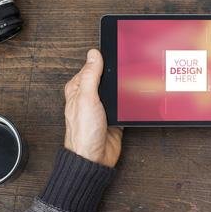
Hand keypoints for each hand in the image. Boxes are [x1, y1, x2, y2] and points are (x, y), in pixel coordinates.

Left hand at [64, 49, 122, 167]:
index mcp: (78, 89)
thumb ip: (90, 75)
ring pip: (115, 90)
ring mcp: (102, 107)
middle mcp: (89, 97)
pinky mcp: (114, 116)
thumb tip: (93, 54)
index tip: (114, 53)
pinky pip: (124, 104)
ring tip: (131, 82)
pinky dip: (129, 101)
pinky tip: (133, 99)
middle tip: (125, 68)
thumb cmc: (84, 133)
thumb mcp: (85, 98)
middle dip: (114, 74)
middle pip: (105, 78)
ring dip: (122, 88)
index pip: (90, 67)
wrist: (95, 158)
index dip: (101, 60)